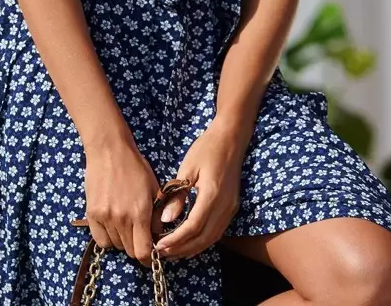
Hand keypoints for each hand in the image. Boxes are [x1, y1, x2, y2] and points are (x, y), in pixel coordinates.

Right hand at [82, 137, 162, 268]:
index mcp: (140, 212)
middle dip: (136, 246)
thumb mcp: (154, 188)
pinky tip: (112, 223)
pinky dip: (107, 237)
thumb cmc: (134, 166)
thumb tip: (158, 233)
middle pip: (129, 251)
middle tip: (138, 233)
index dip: (148, 257)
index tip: (150, 253)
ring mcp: (105, 217)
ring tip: (125, 223)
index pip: (143, 252)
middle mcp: (122, 218)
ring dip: (122, 240)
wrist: (109, 150)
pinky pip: (101, 240)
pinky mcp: (92, 214)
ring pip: (116, 246)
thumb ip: (157, 214)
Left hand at [153, 119, 244, 260]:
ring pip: (212, 238)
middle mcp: (225, 206)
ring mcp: (230, 208)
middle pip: (203, 238)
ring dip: (192, 248)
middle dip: (182, 249)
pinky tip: (189, 242)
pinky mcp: (231, 207)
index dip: (175, 240)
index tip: (158, 245)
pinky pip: (217, 231)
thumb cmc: (207, 148)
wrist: (230, 138)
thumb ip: (178, 195)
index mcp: (212, 195)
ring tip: (173, 251)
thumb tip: (166, 220)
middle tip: (162, 253)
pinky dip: (202, 240)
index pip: (193, 227)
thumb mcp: (187, 168)